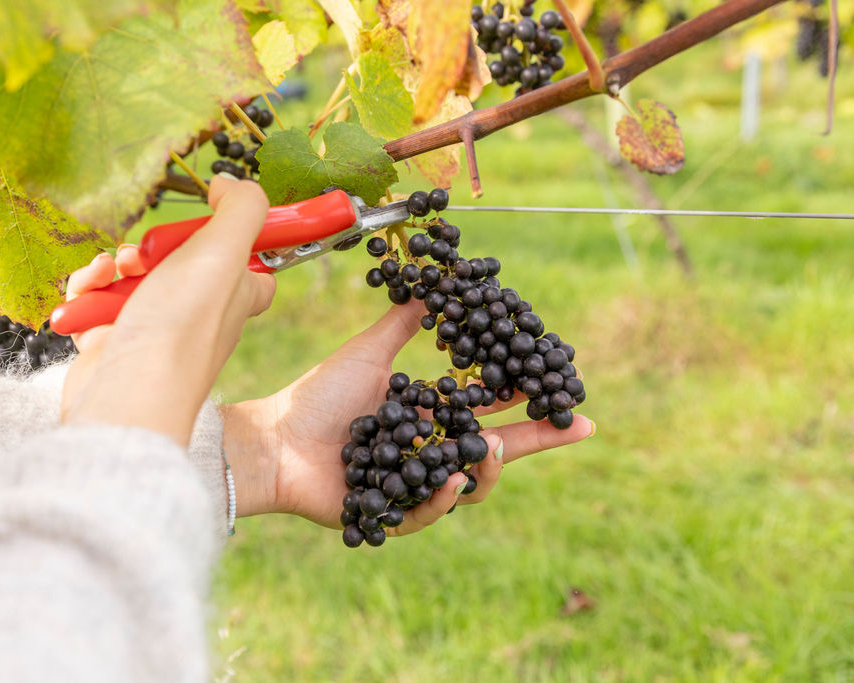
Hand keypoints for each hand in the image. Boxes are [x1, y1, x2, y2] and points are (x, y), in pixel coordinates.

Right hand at [60, 175, 275, 445]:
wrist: (126, 393)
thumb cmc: (181, 329)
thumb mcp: (224, 254)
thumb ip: (241, 210)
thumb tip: (232, 184)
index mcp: (237, 295)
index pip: (254, 263)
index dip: (239, 236)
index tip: (218, 215)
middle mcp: (201, 313)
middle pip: (182, 257)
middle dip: (154, 246)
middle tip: (148, 255)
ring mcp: (156, 326)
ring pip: (134, 273)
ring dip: (116, 264)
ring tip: (115, 275)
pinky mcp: (115, 337)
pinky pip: (100, 296)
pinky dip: (90, 288)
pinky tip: (90, 290)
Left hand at [222, 302, 594, 536]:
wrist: (275, 439)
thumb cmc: (318, 397)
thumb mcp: (368, 353)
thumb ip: (401, 324)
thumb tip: (427, 283)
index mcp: (428, 415)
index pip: (488, 407)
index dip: (525, 398)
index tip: (558, 385)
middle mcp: (428, 449)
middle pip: (495, 447)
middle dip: (539, 438)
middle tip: (578, 425)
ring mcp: (413, 484)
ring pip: (470, 484)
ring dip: (489, 467)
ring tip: (492, 447)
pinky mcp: (392, 515)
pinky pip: (428, 513)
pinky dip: (442, 497)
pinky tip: (454, 478)